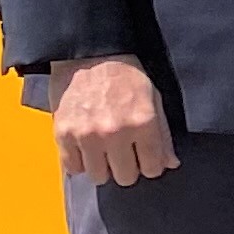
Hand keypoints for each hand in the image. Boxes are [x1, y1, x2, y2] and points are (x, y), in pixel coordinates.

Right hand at [50, 56, 177, 185]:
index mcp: (142, 123)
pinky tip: (85, 148)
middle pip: (125, 177)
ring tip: (103, 150)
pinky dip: (79, 162)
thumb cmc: (125, 76)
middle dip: (127, 168)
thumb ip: (162, 134)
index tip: (145, 159)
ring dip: (102, 167)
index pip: (152, 169)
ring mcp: (87, 135)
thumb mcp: (154, 99)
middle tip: (123, 154)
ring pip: (98, 176)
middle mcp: (115, 133)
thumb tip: (170, 164)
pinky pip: (72, 168)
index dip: (150, 165)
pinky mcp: (63, 134)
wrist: (90, 55)